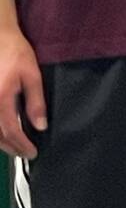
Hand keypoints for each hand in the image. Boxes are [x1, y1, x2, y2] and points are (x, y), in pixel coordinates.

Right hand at [0, 25, 44, 159]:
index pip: (11, 130)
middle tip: (24, 154)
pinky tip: (2, 133)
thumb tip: (40, 126)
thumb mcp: (32, 75)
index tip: (32, 153)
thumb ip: (35, 102)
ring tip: (14, 147)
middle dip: (10, 148)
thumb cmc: (15, 53)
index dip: (21, 145)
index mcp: (0, 99)